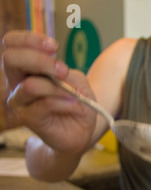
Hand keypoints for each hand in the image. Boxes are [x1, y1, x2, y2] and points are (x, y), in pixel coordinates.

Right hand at [2, 30, 96, 154]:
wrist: (82, 130)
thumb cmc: (78, 101)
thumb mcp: (76, 80)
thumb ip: (63, 72)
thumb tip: (55, 72)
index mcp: (26, 67)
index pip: (11, 43)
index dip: (30, 39)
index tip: (54, 46)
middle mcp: (16, 81)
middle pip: (11, 58)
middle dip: (41, 60)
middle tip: (64, 70)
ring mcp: (20, 100)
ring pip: (30, 85)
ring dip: (58, 88)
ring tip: (77, 96)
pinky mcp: (28, 118)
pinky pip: (44, 104)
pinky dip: (66, 103)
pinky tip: (78, 107)